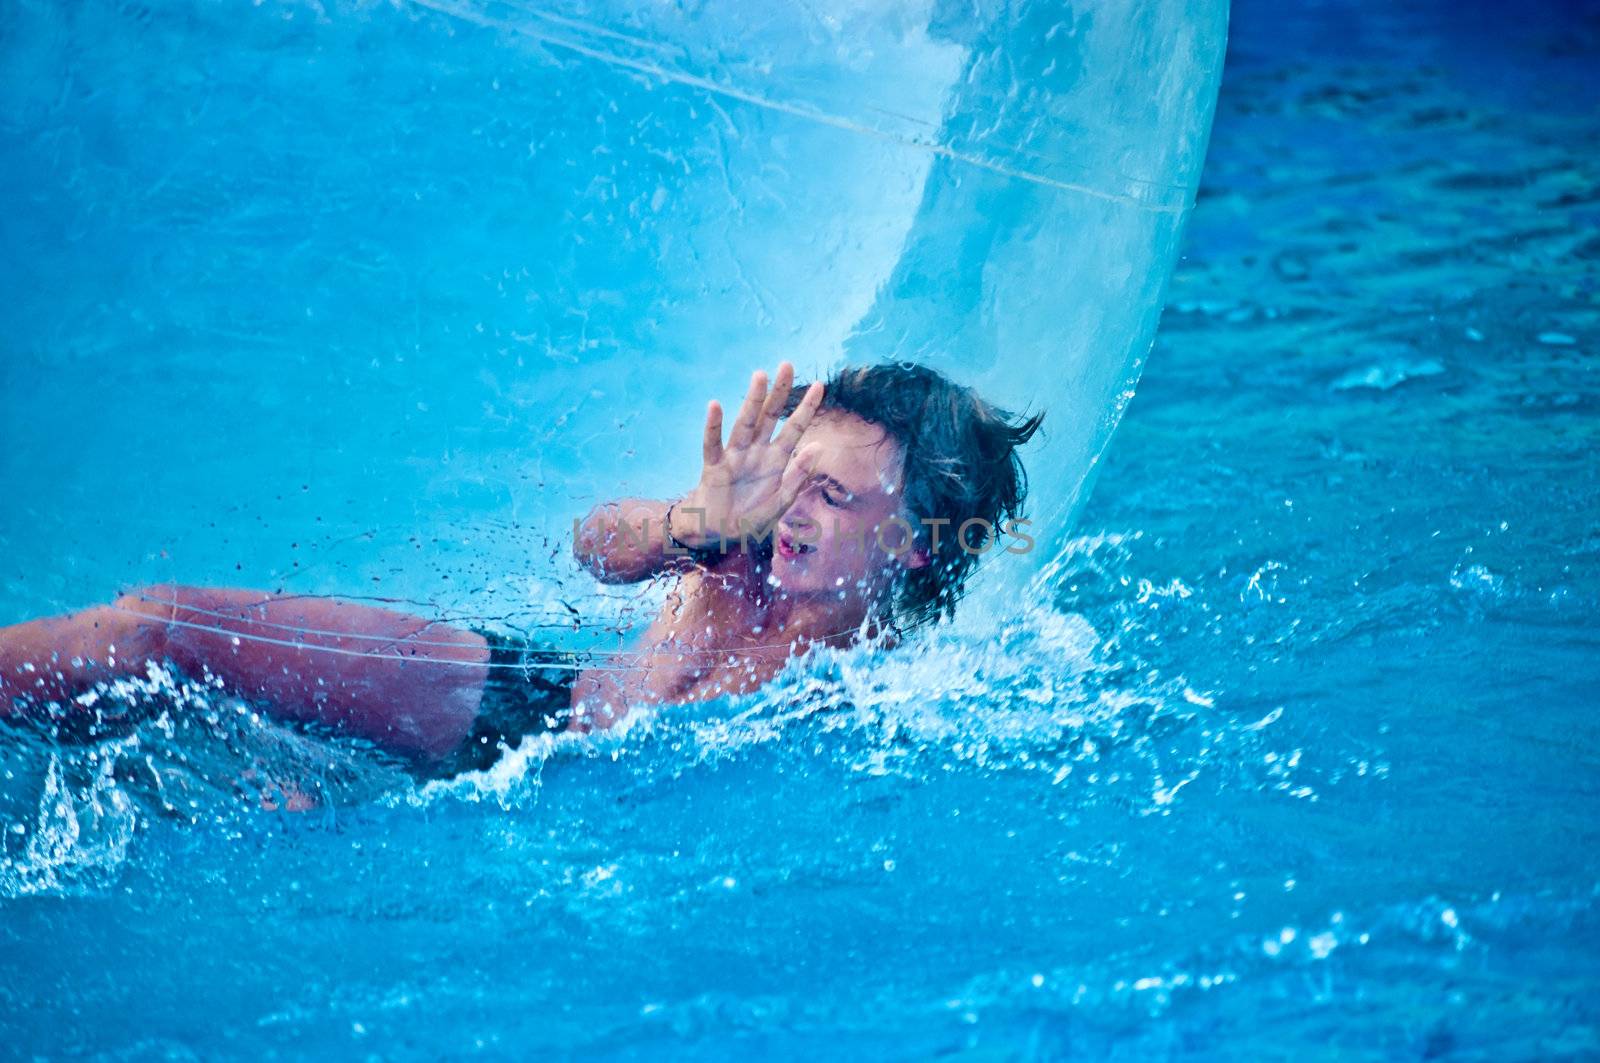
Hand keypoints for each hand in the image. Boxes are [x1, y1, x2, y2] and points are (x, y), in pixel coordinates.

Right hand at [671, 362, 824, 548]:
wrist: (719, 534)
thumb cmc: (750, 518)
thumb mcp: (781, 501)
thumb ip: (799, 475)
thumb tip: (818, 446)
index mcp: (775, 460)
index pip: (794, 428)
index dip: (807, 408)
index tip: (820, 385)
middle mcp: (756, 452)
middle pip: (769, 416)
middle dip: (779, 392)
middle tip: (787, 364)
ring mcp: (734, 456)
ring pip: (745, 423)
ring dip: (752, 400)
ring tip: (760, 377)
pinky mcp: (713, 466)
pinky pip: (712, 443)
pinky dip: (713, 426)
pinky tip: (715, 406)